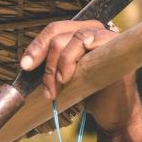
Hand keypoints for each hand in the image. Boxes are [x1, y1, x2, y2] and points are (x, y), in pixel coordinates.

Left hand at [19, 19, 141, 134]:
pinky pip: (88, 44)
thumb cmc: (87, 93)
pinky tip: (67, 78)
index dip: (37, 46)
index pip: (54, 30)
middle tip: (45, 88)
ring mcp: (107, 36)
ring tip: (56, 87)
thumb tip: (25, 63)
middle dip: (46, 62)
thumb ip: (50, 64)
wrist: (113, 112)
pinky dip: (71, 61)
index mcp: (79, 32)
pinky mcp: (116, 47)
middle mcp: (94, 29)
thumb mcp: (64, 75)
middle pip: (59, 34)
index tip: (25, 66)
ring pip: (73, 39)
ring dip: (58, 65)